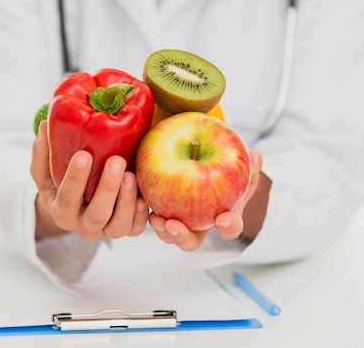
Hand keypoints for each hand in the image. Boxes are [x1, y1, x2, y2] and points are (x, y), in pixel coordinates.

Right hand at [31, 121, 148, 239]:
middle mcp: (83, 226)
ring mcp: (105, 230)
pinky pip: (135, 228)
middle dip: (108, 188)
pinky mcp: (125, 230)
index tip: (84, 154)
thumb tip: (44, 125)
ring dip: (127, 200)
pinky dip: (141, 214)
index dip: (75, 177)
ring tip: (131, 174)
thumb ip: (43, 152)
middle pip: (97, 214)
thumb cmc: (59, 184)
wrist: (75, 209)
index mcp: (62, 211)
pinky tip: (143, 194)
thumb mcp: (44, 171)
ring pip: (119, 225)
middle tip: (116, 160)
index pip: (67, 197)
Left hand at [149, 150, 263, 250]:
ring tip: (156, 219)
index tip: (224, 218)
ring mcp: (178, 220)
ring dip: (162, 230)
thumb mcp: (240, 164)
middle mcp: (199, 225)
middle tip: (174, 226)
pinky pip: (151, 216)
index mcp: (223, 217)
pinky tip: (142, 200)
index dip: (228, 226)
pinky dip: (146, 211)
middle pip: (191, 241)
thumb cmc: (225, 168)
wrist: (202, 160)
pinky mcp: (160, 209)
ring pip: (168, 234)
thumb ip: (249, 163)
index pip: (229, 228)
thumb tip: (255, 157)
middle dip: (182, 237)